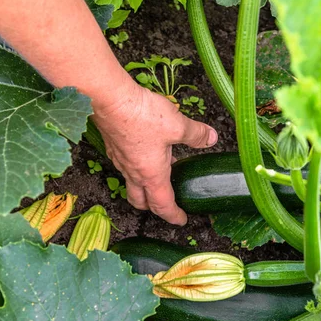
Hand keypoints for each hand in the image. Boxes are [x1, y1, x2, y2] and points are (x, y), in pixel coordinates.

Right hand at [92, 81, 217, 224]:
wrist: (109, 99)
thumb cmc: (143, 116)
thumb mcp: (178, 125)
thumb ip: (196, 134)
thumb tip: (211, 138)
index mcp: (152, 175)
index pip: (163, 205)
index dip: (174, 216)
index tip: (182, 220)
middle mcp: (133, 172)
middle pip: (141, 200)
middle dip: (153, 207)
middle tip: (166, 205)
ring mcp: (120, 160)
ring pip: (131, 183)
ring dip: (144, 186)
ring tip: (159, 175)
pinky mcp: (113, 146)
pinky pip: (125, 165)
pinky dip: (136, 167)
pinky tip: (145, 152)